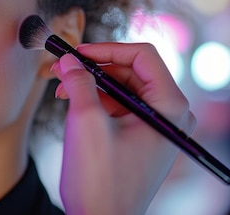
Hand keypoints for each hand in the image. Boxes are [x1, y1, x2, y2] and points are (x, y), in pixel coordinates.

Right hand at [53, 42, 195, 214]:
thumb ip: (78, 82)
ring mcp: (156, 127)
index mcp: (169, 106)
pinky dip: (95, 100)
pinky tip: (71, 102)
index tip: (77, 52)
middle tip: (62, 67)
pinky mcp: (142, 138)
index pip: (142, 56)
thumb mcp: (86, 121)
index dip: (106, 49)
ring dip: (90, 83)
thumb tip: (69, 60)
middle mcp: (169, 114)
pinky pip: (119, 107)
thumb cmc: (101, 180)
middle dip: (94, 67)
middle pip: (131, 71)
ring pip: (122, 88)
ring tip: (60, 87)